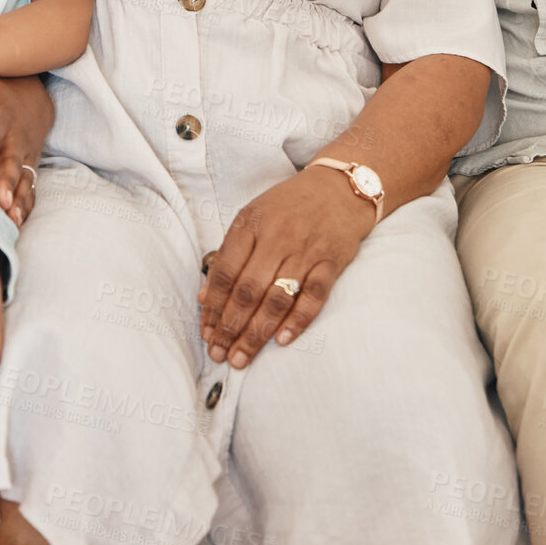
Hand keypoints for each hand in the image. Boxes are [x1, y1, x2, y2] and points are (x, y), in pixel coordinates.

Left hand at [0, 75, 52, 224]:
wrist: (34, 98)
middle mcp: (15, 139)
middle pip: (12, 162)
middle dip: (7, 181)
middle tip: (0, 200)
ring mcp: (27, 156)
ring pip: (25, 180)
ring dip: (19, 200)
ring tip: (11, 218)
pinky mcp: (31, 168)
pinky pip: (31, 190)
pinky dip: (26, 207)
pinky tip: (16, 223)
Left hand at [199, 166, 373, 368]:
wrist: (340, 188)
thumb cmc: (289, 205)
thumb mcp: (252, 218)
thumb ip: (229, 255)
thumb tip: (205, 298)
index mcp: (251, 224)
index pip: (225, 272)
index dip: (213, 306)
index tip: (206, 333)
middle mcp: (277, 237)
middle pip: (248, 290)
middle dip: (230, 327)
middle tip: (220, 354)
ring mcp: (306, 250)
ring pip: (277, 298)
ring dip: (257, 332)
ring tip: (241, 357)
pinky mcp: (332, 262)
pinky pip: (314, 296)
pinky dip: (298, 320)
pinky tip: (282, 340)